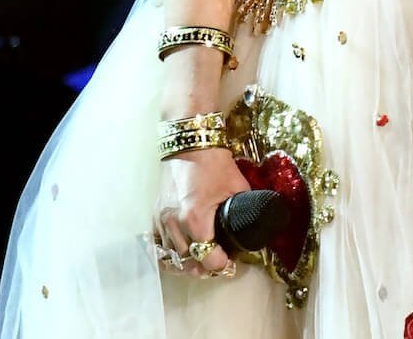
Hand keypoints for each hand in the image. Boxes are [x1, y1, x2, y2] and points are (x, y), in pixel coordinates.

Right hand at [155, 146, 246, 277]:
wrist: (190, 145)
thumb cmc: (214, 164)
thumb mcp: (237, 186)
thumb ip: (245, 208)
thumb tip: (257, 222)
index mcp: (196, 218)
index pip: (207, 257)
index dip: (221, 264)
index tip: (230, 263)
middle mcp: (174, 224)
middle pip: (188, 262)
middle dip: (204, 267)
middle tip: (218, 265)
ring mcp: (161, 221)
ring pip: (170, 258)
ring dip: (186, 264)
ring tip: (200, 263)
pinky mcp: (154, 216)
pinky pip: (157, 246)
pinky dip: (168, 254)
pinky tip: (180, 255)